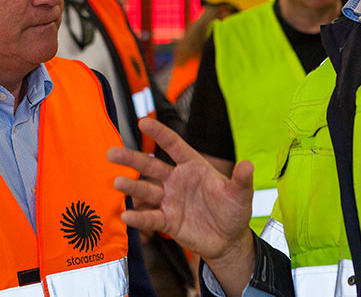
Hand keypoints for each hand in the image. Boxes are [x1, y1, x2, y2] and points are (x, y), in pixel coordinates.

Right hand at [107, 117, 254, 261]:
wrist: (228, 240)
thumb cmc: (233, 211)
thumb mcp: (240, 195)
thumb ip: (241, 180)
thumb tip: (248, 164)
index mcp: (193, 166)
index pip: (174, 146)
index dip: (159, 134)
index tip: (142, 121)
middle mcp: (177, 180)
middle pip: (151, 166)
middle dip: (131, 158)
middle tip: (111, 152)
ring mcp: (170, 200)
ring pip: (146, 190)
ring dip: (131, 185)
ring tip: (117, 181)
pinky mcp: (168, 221)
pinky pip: (151, 217)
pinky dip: (139, 216)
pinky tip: (127, 215)